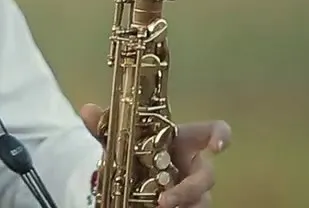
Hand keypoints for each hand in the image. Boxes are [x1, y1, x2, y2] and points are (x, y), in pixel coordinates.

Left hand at [80, 103, 229, 207]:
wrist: (131, 176)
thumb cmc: (136, 151)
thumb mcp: (118, 140)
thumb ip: (105, 127)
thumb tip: (88, 110)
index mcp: (184, 141)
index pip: (213, 131)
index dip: (221, 135)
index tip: (217, 146)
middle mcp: (193, 165)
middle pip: (207, 175)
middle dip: (190, 189)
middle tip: (165, 199)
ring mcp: (193, 188)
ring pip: (201, 200)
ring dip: (183, 204)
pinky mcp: (187, 204)